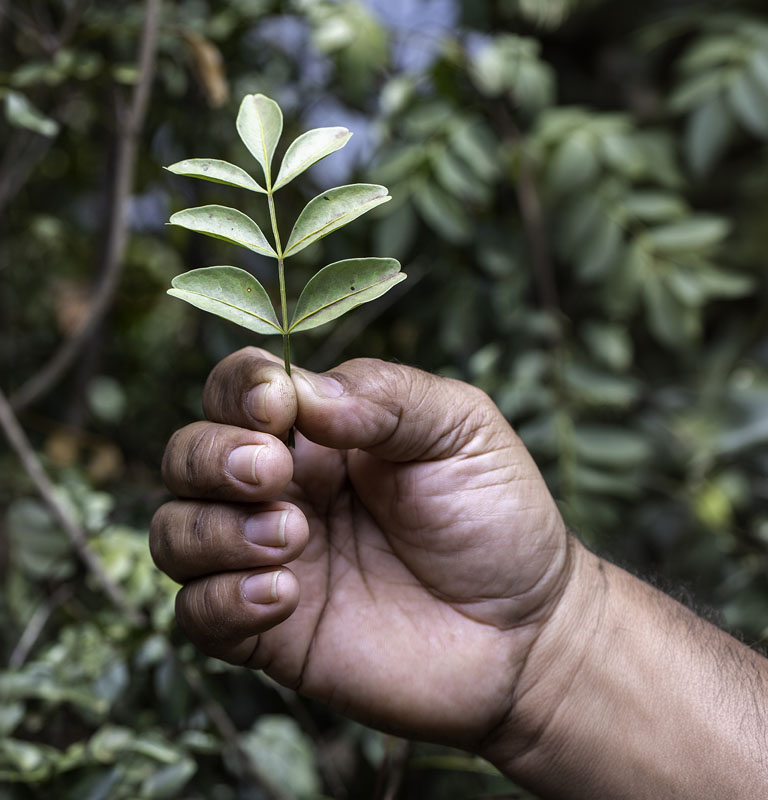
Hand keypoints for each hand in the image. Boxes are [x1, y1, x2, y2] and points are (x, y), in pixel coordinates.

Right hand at [151, 347, 569, 749]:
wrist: (525, 631)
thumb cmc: (497, 517)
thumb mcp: (459, 428)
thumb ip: (384, 395)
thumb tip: (301, 392)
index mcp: (320, 432)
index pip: (238, 389)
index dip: (239, 389)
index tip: (277, 406)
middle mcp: (283, 489)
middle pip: (187, 454)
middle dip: (214, 457)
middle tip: (276, 474)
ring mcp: (270, 560)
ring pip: (175, 531)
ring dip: (214, 529)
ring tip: (293, 539)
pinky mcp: (268, 631)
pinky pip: (196, 613)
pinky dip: (221, 599)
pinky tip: (284, 596)